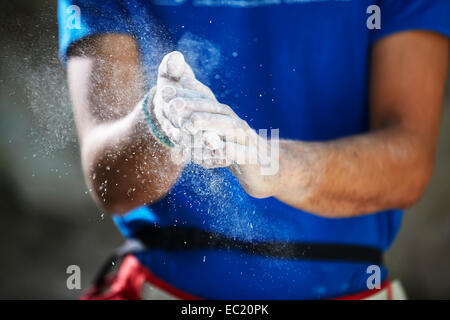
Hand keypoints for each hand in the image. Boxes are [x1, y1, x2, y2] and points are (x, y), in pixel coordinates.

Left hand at [152, 51, 279, 197]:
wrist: (268, 171)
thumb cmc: (236, 151)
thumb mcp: (216, 137)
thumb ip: (196, 125)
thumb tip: (174, 107)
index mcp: (224, 118)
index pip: (205, 103)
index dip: (186, 97)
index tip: (163, 93)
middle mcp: (236, 124)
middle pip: (216, 111)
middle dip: (194, 106)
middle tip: (172, 106)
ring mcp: (248, 140)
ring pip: (231, 128)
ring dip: (211, 123)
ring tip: (192, 122)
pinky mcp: (255, 159)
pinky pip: (246, 155)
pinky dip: (235, 151)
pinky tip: (223, 150)